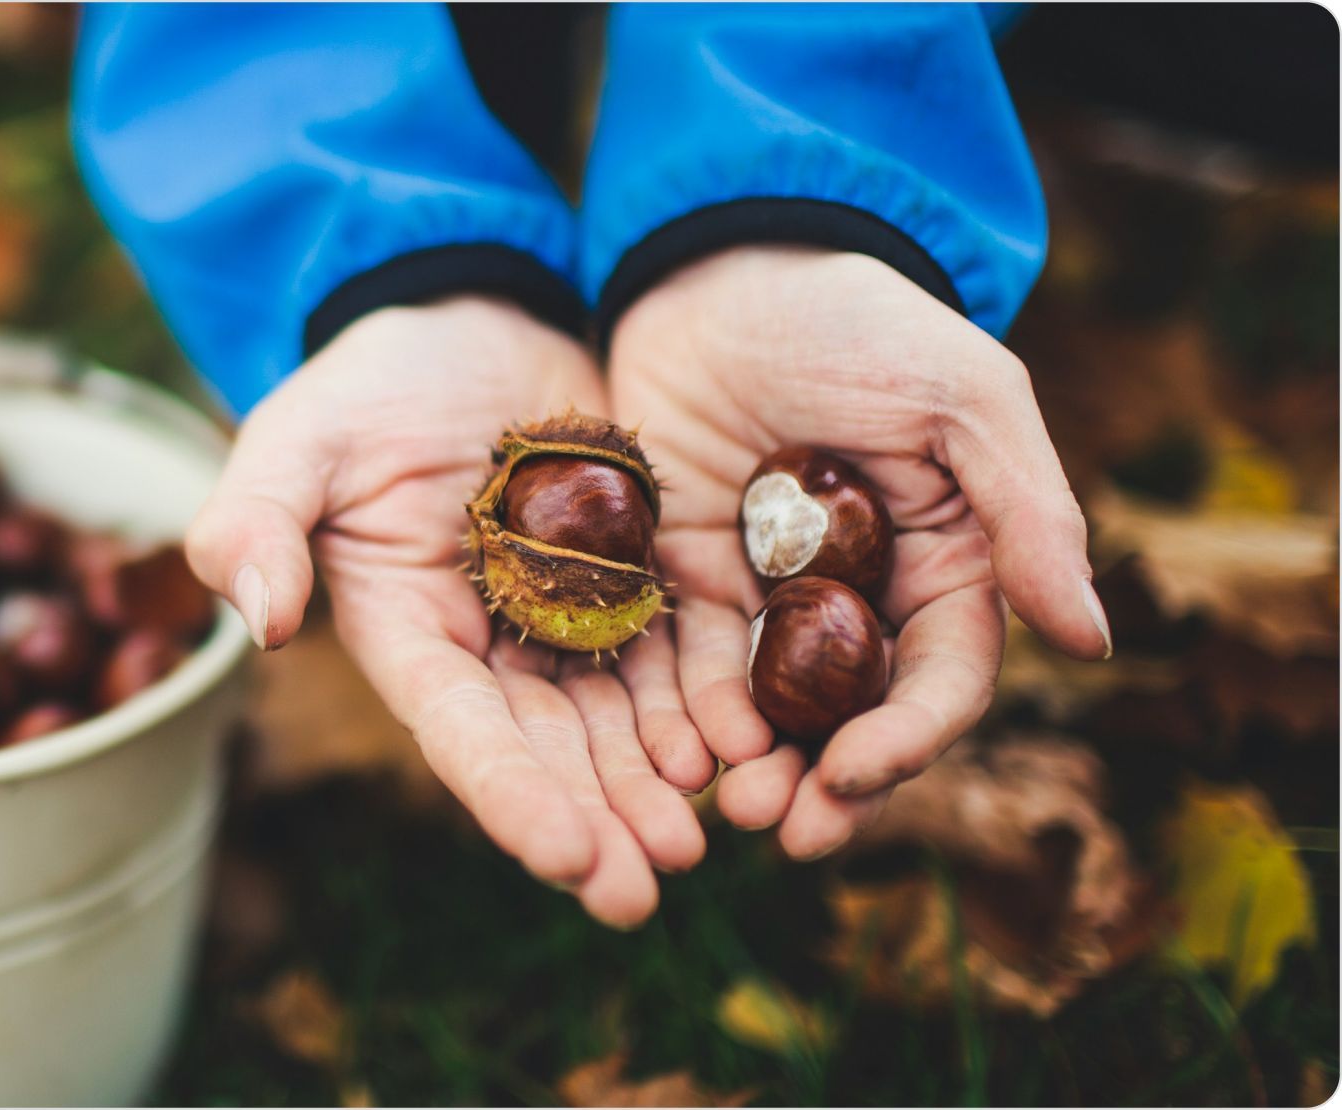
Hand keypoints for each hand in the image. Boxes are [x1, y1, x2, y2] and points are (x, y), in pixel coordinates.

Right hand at [187, 297, 706, 925]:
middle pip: (548, 749)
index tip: (568, 859)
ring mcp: (568, 617)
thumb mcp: (296, 438)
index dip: (511, 796)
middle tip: (648, 888)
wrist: (469, 316)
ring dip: (656, 784)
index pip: (460, 730)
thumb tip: (259, 621)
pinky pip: (677, 651)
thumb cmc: (367, 384)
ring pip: (620, 719)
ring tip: (707, 837)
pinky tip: (746, 747)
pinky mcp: (635, 578)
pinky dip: (707, 702)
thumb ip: (256, 521)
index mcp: (410, 633)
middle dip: (596, 820)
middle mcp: (492, 647)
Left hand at [605, 247, 1111, 859]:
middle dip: (824, 783)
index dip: (907, 739)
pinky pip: (686, 663)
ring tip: (724, 813)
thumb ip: (1028, 514)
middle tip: (783, 833)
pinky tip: (668, 755)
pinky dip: (682, 715)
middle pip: (851, 717)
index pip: (940, 679)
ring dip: (752, 768)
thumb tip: (1091, 641)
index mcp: (946, 563)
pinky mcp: (686, 577)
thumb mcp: (961, 399)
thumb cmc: (857, 320)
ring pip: (768, 710)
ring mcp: (769, 593)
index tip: (856, 774)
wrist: (721, 265)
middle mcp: (861, 596)